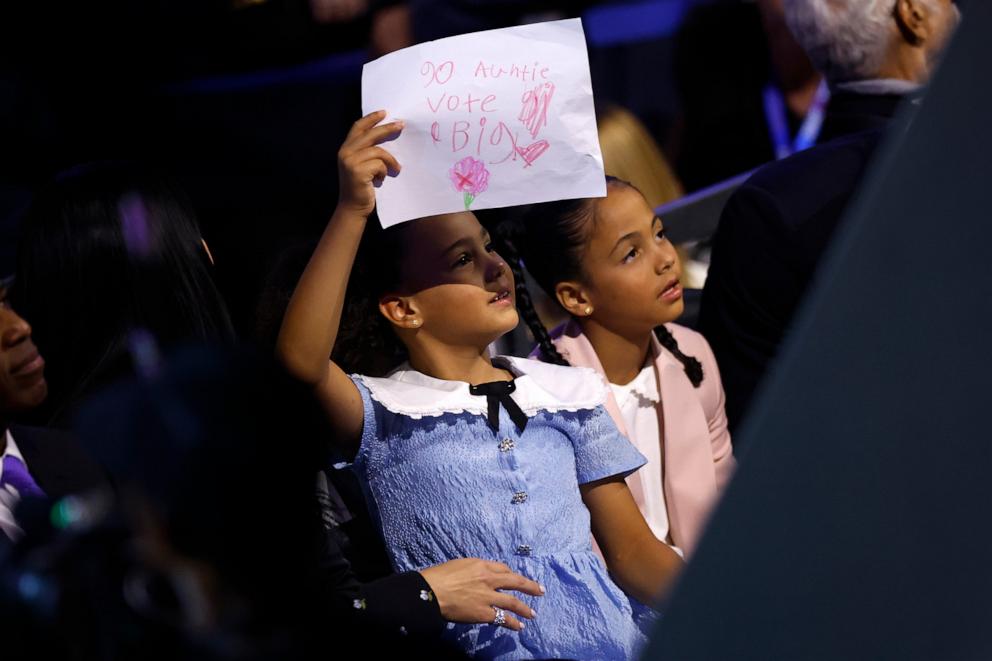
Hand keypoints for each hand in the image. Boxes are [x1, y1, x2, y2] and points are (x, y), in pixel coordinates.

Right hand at [337, 110, 403, 218]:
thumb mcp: (361, 166)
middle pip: (370, 135)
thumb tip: (386, 135)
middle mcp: (345, 153)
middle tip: (401, 125)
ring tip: (395, 169)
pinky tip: (380, 180)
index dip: (371, 119)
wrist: (353, 207)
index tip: (385, 112)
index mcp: (345, 149)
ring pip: (378, 151)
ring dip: (390, 161)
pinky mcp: (358, 171)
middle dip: (387, 128)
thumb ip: (367, 151)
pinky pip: (380, 164)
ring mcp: (351, 162)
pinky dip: (384, 172)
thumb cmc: (361, 187)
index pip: (358, 127)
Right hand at [419, 558, 543, 630]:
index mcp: (482, 565)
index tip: (516, 578)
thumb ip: (473, 570)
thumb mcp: (460, 564)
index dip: (511, 574)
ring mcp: (488, 597)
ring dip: (524, 608)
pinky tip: (519, 627)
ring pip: (512, 602)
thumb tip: (479, 575)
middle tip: (540, 590)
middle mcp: (489, 579)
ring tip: (532, 614)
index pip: (503, 568)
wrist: (431, 592)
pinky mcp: (484, 613)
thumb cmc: (440, 576)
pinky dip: (512, 623)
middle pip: (515, 582)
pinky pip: (502, 618)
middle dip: (529, 586)